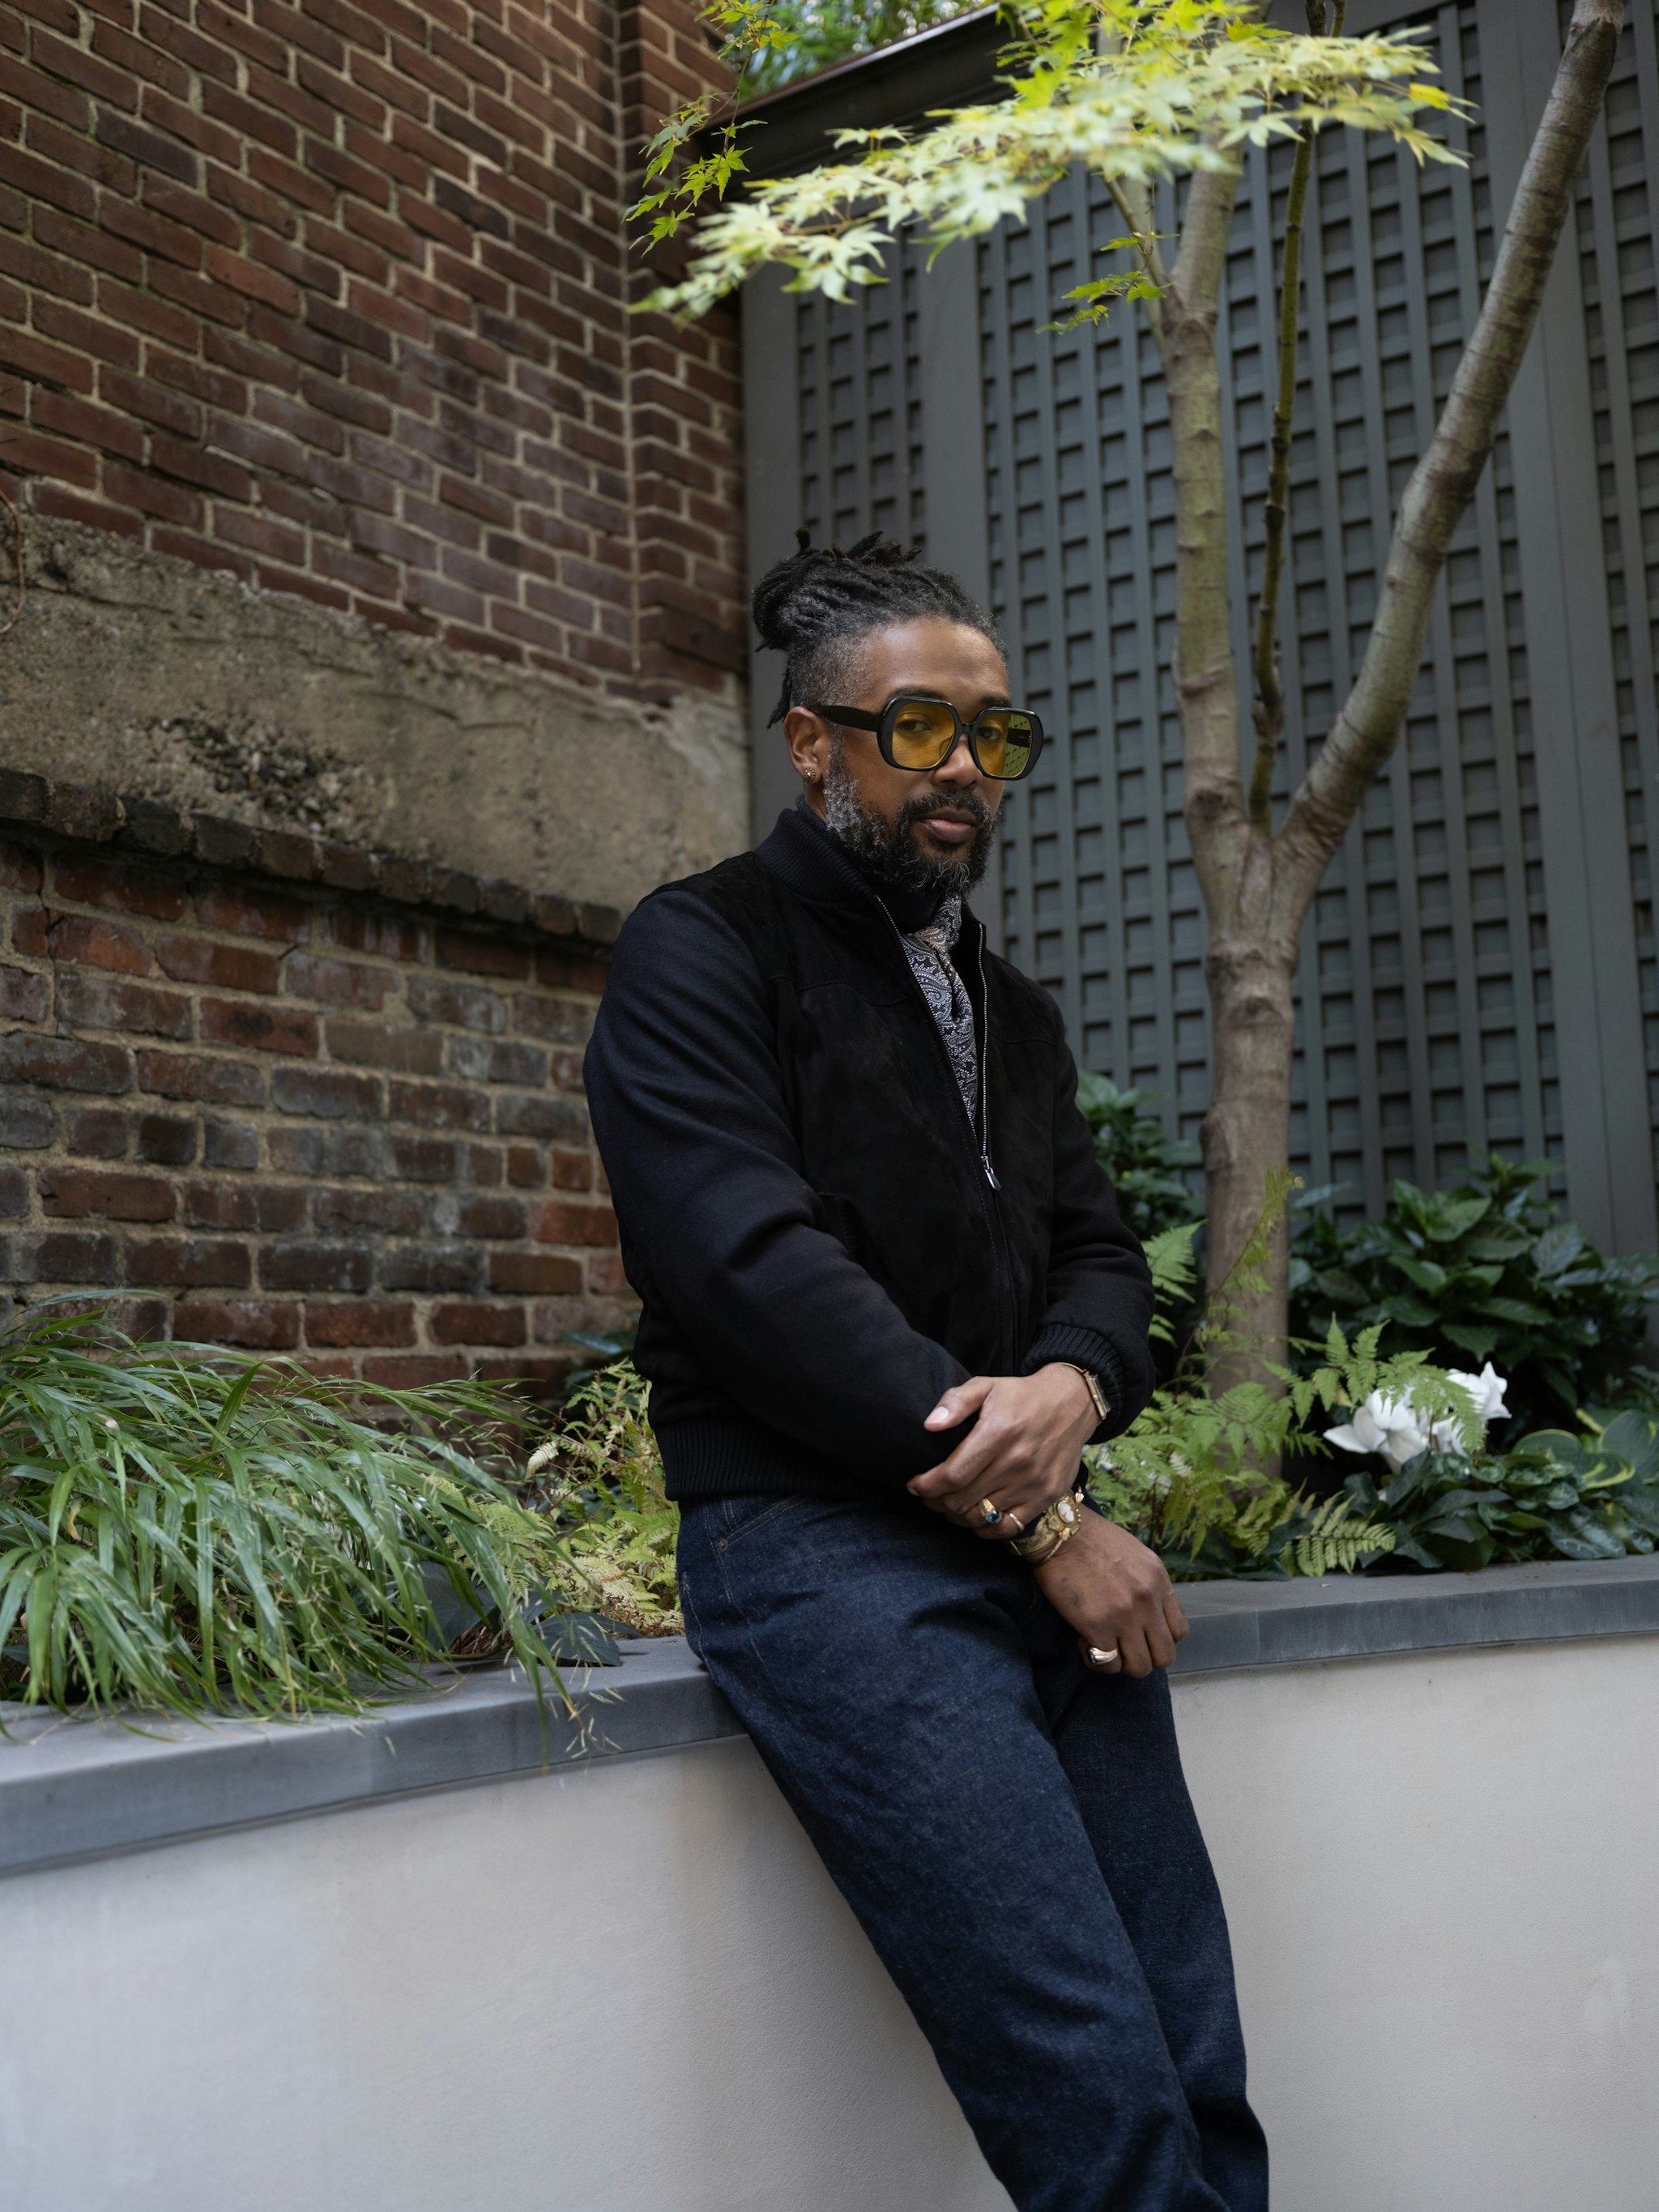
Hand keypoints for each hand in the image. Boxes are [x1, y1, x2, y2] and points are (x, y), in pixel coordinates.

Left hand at [908, 1365, 1097, 1536]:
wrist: (1071, 1404)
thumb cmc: (1021, 1396)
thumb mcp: (986, 1386)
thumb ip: (955, 1402)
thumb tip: (929, 1426)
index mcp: (998, 1432)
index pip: (952, 1475)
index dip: (927, 1486)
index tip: (914, 1485)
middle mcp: (1017, 1461)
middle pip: (962, 1500)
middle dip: (936, 1502)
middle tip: (928, 1496)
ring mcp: (1034, 1482)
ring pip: (981, 1517)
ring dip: (956, 1516)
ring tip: (948, 1505)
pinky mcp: (1046, 1496)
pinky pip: (1008, 1527)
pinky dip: (985, 1528)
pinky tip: (975, 1517)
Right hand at [1034, 1511, 1187, 1677]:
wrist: (1060, 1531)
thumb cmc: (1092, 1539)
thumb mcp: (1136, 1555)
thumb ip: (1148, 1585)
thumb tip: (1149, 1613)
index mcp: (1158, 1581)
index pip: (1179, 1631)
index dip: (1161, 1639)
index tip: (1142, 1634)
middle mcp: (1147, 1601)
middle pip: (1164, 1656)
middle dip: (1145, 1657)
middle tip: (1123, 1647)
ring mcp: (1124, 1615)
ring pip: (1139, 1667)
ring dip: (1121, 1664)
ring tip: (1104, 1647)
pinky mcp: (1097, 1625)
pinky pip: (1107, 1663)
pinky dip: (1096, 1660)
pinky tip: (1084, 1642)